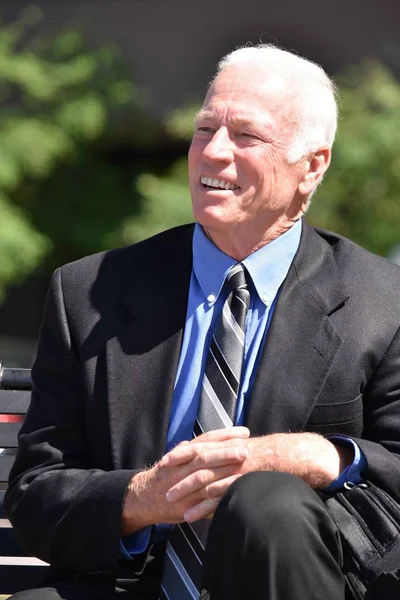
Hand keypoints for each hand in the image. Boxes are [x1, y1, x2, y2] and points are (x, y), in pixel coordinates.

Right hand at [121, 427, 249, 535]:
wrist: (142, 498)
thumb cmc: (161, 477)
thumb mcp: (173, 458)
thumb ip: (187, 449)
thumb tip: (202, 441)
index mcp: (182, 453)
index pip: (206, 440)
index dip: (225, 435)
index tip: (244, 432)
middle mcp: (182, 466)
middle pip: (206, 456)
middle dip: (226, 451)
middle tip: (246, 448)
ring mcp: (183, 485)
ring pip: (205, 475)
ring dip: (225, 471)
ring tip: (243, 468)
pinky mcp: (185, 503)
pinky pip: (203, 498)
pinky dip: (218, 493)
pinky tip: (233, 491)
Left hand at [166, 432, 352, 520]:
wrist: (289, 456)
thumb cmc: (266, 453)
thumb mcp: (243, 446)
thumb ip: (227, 449)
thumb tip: (212, 453)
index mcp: (226, 444)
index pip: (199, 446)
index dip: (181, 453)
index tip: (165, 460)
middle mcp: (227, 454)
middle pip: (197, 464)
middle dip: (179, 476)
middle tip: (163, 486)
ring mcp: (233, 469)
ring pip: (205, 481)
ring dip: (187, 492)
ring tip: (171, 503)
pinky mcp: (240, 483)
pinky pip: (218, 496)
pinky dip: (203, 506)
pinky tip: (191, 516)